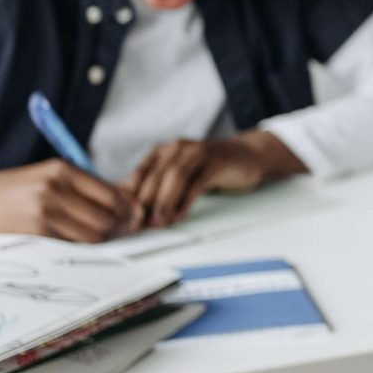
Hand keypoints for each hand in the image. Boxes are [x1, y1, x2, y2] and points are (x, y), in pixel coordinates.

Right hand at [0, 161, 136, 242]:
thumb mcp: (54, 176)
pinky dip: (80, 246)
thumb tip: (132, 205)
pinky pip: (72, 245)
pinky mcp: (35, 233)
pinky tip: (77, 242)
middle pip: (106, 218)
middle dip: (119, 228)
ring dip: (101, 240)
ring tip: (99, 236)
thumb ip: (90, 187)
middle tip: (121, 232)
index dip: (129, 210)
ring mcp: (43, 212)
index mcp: (63, 170)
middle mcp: (54, 189)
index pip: (111, 195)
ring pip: (92, 235)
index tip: (135, 217)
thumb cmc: (25, 188)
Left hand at [123, 136, 275, 230]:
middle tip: (139, 224)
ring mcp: (197, 152)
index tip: (126, 218)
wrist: (246, 156)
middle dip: (145, 202)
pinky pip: (197, 183)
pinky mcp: (216, 161)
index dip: (131, 196)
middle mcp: (177, 147)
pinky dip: (185, 202)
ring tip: (158, 222)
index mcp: (162, 150)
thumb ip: (156, 186)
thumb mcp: (178, 175)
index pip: (139, 173)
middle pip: (155, 175)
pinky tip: (179, 216)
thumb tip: (129, 208)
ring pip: (174, 177)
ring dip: (164, 201)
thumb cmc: (207, 169)